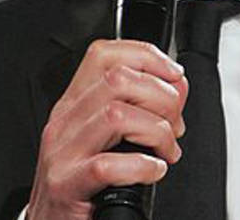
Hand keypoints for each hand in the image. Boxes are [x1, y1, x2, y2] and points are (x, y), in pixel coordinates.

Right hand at [27, 39, 187, 219]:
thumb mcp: (106, 139)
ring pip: (116, 115)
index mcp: (74, 104)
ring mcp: (62, 153)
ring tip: (165, 151)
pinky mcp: (67, 186)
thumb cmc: (81, 186)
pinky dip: (142, 167)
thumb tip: (177, 87)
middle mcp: (65, 122)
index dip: (146, 56)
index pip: (104, 54)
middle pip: (118, 79)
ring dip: (156, 132)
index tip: (173, 76)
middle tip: (173, 125)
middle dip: (160, 97)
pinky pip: (108, 165)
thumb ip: (138, 109)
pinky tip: (152, 172)